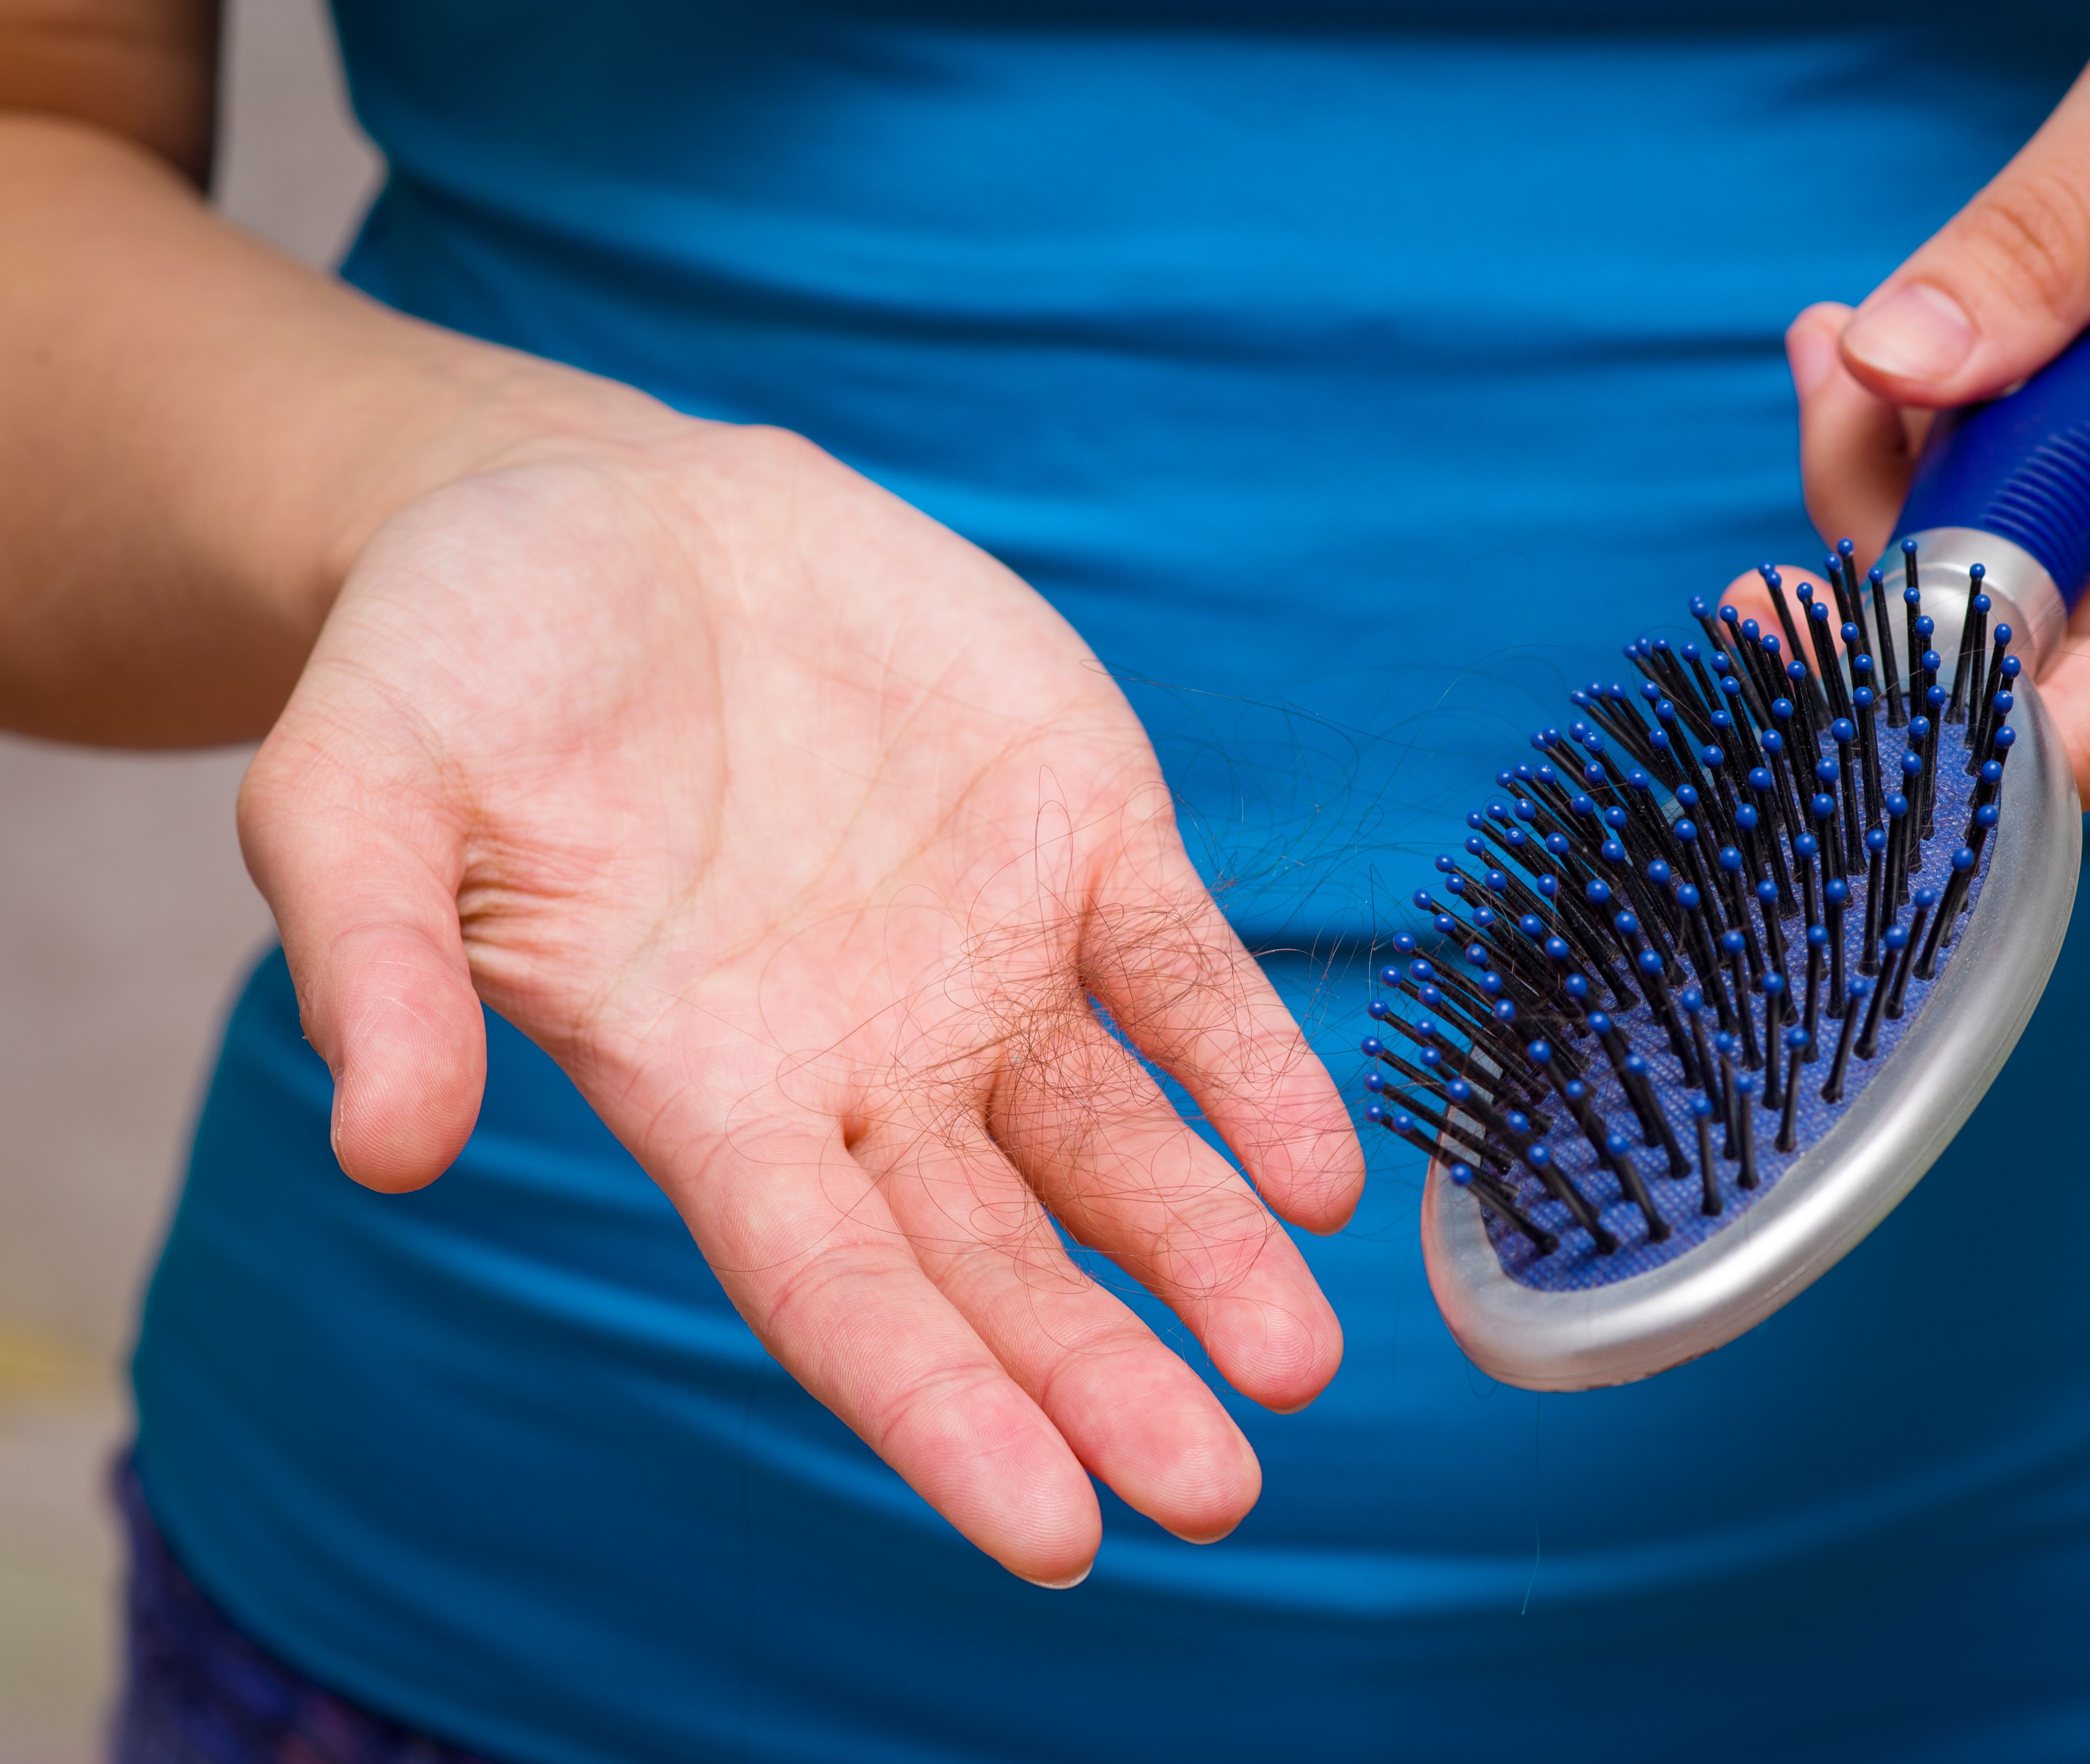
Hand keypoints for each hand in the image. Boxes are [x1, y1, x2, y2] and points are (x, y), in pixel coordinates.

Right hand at [237, 410, 1365, 1584]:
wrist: (595, 515)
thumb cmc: (455, 671)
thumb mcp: (360, 793)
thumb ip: (381, 967)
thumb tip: (386, 1147)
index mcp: (709, 1092)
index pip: (837, 1293)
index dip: (940, 1409)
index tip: (1053, 1529)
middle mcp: (866, 1063)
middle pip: (1000, 1261)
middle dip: (1104, 1379)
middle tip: (1215, 1491)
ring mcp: (988, 959)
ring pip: (1117, 1147)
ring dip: (1210, 1250)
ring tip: (1296, 1360)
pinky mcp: (1078, 836)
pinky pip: (1184, 976)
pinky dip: (1253, 1068)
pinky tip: (1321, 1171)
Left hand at [1785, 0, 2089, 805]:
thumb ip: (2054, 225)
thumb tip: (1892, 366)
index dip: (2051, 724)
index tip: (1882, 727)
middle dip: (1912, 561)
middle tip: (1825, 392)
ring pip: (2057, 592)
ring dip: (1922, 490)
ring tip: (1847, 343)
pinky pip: (2072, 528)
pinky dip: (1970, 456)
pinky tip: (1915, 352)